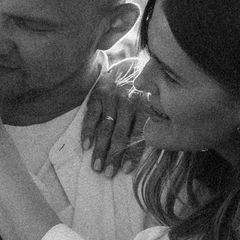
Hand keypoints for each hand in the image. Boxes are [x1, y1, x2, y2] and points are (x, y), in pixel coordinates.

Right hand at [80, 55, 151, 177]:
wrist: (128, 65)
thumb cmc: (143, 92)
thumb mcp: (152, 103)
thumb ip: (151, 123)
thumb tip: (153, 148)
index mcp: (144, 108)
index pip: (138, 135)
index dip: (131, 154)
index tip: (125, 170)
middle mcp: (128, 103)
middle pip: (120, 134)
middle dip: (113, 155)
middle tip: (107, 173)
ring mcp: (112, 99)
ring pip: (105, 127)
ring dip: (100, 148)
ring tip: (96, 166)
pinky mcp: (98, 95)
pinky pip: (92, 115)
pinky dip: (87, 130)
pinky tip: (85, 145)